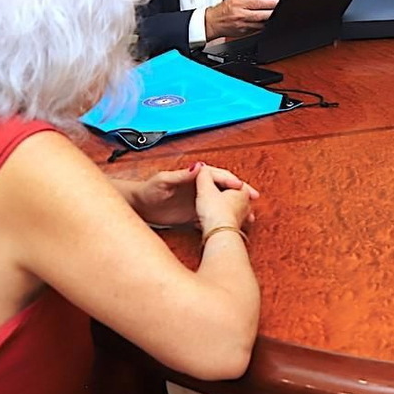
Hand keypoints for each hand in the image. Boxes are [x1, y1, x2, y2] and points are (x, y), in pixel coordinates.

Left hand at [134, 163, 260, 226]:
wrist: (138, 206)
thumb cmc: (148, 190)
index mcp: (194, 177)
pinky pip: (213, 217)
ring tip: (250, 215)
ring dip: (236, 207)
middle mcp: (198, 188)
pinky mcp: (194, 215)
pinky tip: (234, 226)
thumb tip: (198, 167)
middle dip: (240, 192)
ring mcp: (198, 202)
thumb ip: (181, 175)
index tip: (241, 187)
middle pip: (224, 188)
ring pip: (222, 202)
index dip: (230, 180)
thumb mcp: (164, 181)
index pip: (217, 176)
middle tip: (254, 198)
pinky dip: (224, 220)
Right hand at [204, 0, 278, 40]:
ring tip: (279, 16)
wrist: (213, 22)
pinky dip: (265, 26)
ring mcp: (244, 26)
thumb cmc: (223, 9)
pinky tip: (269, 23)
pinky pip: (259, 30)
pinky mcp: (246, 33)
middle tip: (284, 10)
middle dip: (274, 13)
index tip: (280, 2)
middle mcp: (243, 15)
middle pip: (263, 15)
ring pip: (263, 24)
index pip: (259, 3)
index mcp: (240, 4)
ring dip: (271, 20)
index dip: (272, 3)